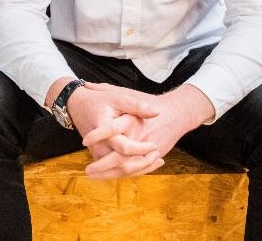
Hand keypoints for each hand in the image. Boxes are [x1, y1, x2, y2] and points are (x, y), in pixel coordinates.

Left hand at [81, 83, 213, 179]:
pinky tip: (111, 175)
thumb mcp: (127, 94)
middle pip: (119, 157)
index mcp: (131, 119)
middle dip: (101, 166)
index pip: (112, 129)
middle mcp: (140, 135)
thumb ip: (106, 89)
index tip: (85, 141)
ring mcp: (148, 148)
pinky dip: (123, 174)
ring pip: (127, 168)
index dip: (97, 135)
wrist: (176, 113)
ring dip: (110, 174)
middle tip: (87, 171)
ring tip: (95, 176)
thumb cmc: (149, 101)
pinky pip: (137, 169)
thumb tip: (87, 85)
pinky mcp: (154, 156)